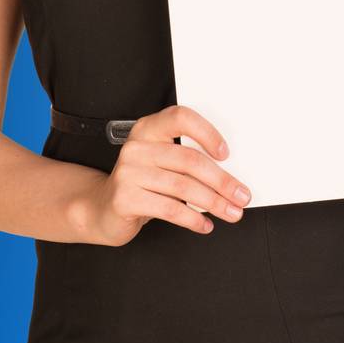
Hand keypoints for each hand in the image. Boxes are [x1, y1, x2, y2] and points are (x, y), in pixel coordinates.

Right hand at [79, 105, 252, 245]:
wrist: (101, 208)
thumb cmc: (142, 184)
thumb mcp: (162, 164)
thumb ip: (188, 161)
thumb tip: (231, 178)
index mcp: (149, 129)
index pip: (181, 118)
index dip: (207, 133)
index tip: (226, 154)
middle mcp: (137, 147)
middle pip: (190, 161)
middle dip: (222, 181)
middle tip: (242, 196)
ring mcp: (128, 172)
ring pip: (183, 187)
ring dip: (214, 203)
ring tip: (230, 213)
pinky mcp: (124, 199)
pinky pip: (169, 209)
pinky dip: (193, 219)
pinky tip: (204, 224)